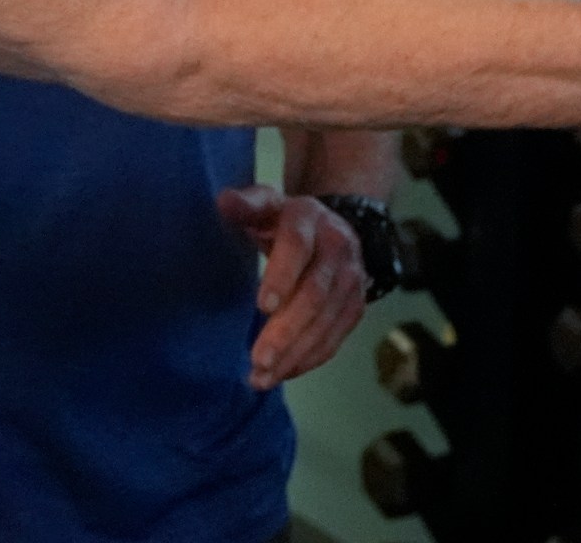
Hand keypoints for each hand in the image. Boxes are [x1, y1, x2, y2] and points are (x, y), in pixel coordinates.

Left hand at [216, 186, 368, 390]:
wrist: (331, 225)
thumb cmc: (283, 218)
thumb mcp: (265, 202)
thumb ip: (246, 205)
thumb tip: (224, 202)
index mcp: (308, 218)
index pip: (297, 246)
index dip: (281, 276)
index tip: (261, 306)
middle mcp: (337, 247)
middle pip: (314, 294)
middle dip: (286, 331)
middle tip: (258, 360)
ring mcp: (351, 278)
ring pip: (326, 321)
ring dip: (295, 354)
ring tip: (262, 378)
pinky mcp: (356, 304)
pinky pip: (335, 337)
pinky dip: (309, 359)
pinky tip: (283, 373)